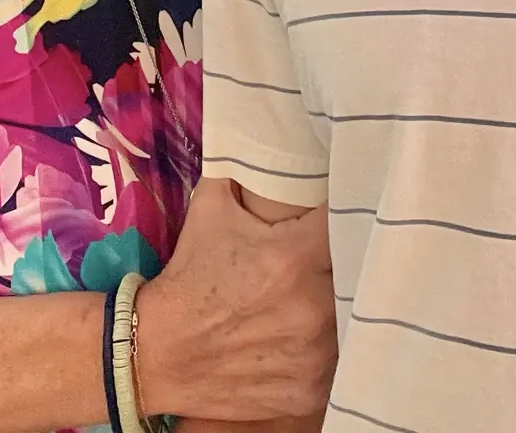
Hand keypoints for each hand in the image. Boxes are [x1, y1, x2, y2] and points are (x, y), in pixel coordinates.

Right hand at [138, 180, 335, 422]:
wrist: (157, 352)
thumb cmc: (190, 275)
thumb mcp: (212, 205)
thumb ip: (246, 166)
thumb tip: (270, 126)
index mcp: (294, 256)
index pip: (349, 217)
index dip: (354, 204)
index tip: (355, 197)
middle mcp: (312, 305)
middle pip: (357, 268)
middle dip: (353, 254)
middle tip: (347, 243)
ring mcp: (313, 352)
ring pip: (353, 314)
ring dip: (346, 300)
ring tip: (332, 287)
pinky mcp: (308, 388)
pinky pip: (341, 360)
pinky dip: (332, 344)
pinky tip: (321, 330)